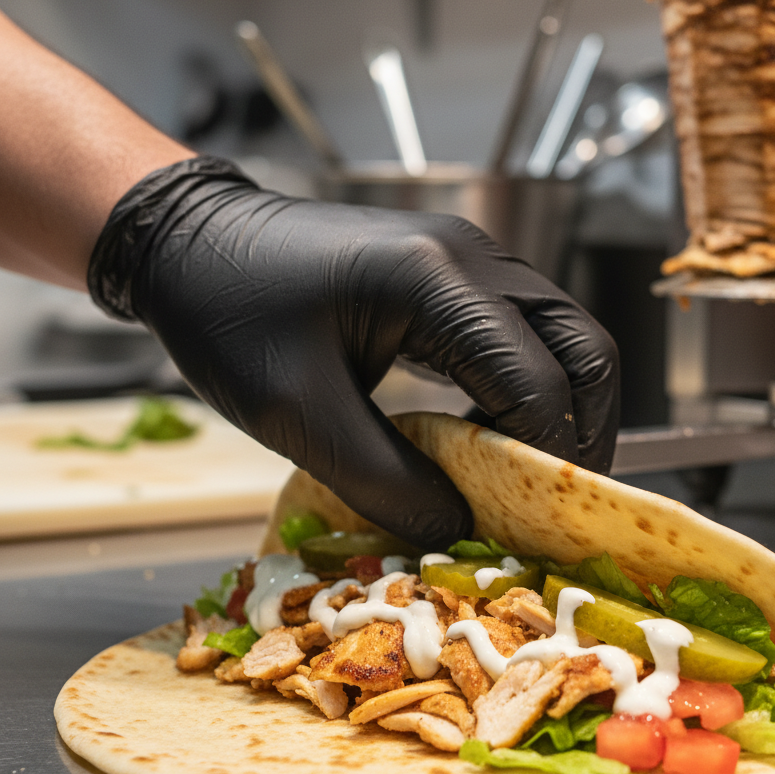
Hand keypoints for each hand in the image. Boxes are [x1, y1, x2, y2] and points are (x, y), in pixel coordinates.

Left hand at [89, 157, 619, 547]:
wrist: (189, 243)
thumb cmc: (227, 317)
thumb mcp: (296, 415)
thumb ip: (386, 482)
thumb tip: (460, 529)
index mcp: (436, 282)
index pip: (537, 382)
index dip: (546, 461)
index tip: (536, 523)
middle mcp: (473, 258)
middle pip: (585, 347)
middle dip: (585, 432)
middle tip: (558, 500)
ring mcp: (470, 257)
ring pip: (565, 336)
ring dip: (561, 409)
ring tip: (530, 476)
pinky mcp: (454, 270)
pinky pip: (524, 331)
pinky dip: (527, 387)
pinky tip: (490, 431)